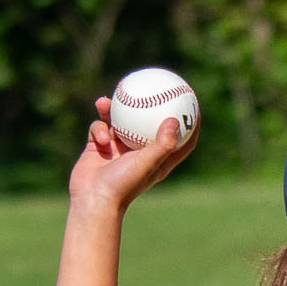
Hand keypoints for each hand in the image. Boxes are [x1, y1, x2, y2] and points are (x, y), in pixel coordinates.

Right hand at [67, 97, 197, 209]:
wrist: (93, 199)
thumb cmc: (123, 185)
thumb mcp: (146, 163)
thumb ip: (162, 143)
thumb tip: (175, 120)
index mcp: (157, 159)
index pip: (180, 141)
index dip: (190, 124)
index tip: (194, 103)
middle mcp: (139, 153)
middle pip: (149, 124)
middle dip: (152, 105)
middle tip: (156, 85)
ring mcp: (119, 149)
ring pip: (119, 119)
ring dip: (113, 109)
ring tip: (107, 101)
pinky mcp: (99, 146)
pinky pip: (100, 127)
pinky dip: (99, 129)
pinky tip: (100, 137)